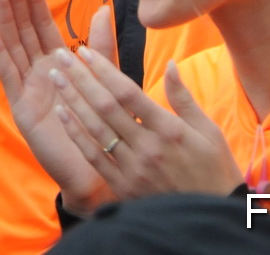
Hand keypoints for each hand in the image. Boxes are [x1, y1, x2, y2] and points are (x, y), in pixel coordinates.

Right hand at [0, 0, 111, 212]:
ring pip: (12, 44)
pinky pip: (7, 70)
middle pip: (22, 28)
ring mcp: (27, 87)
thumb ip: (100, 46)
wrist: (99, 169)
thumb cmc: (101, 126)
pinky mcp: (21, 105)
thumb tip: (103, 9)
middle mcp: (38, 71)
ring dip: (3, 16)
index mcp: (57, 63)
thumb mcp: (104, 79)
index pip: (41, 23)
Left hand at [47, 51, 241, 200]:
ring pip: (95, 128)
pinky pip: (94, 156)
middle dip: (81, 78)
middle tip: (61, 56)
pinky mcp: (124, 186)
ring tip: (55, 77)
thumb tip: (170, 63)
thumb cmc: (214, 169)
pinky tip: (62, 113)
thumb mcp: (208, 130)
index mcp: (168, 129)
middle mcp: (147, 147)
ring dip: (72, 100)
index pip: (128, 92)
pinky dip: (76, 133)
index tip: (85, 51)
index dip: (104, 69)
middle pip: (106, 106)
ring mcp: (133, 168)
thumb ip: (183, 97)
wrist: (211, 218)